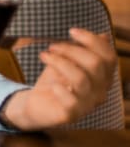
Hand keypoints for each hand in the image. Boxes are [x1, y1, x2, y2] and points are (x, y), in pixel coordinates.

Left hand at [1, 28, 117, 130]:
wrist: (37, 103)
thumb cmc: (55, 80)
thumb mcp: (67, 61)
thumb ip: (83, 50)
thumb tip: (104, 36)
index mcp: (103, 76)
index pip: (109, 56)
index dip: (92, 40)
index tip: (71, 31)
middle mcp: (100, 90)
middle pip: (96, 64)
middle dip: (71, 50)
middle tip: (52, 46)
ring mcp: (88, 104)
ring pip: (81, 79)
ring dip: (59, 62)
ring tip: (44, 56)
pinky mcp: (72, 114)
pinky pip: (70, 100)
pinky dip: (58, 87)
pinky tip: (51, 83)